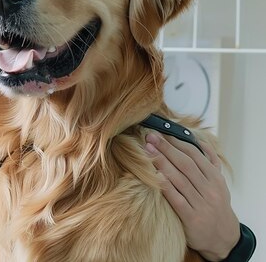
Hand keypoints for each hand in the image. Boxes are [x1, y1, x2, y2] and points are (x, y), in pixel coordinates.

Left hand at [144, 132, 239, 260]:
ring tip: (147, 150)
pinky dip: (166, 186)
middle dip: (166, 148)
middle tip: (150, 136)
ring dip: (162, 162)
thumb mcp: (219, 184)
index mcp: (215, 179)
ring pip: (180, 179)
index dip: (177, 142)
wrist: (223, 238)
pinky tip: (154, 175)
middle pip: (185, 164)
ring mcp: (201, 204)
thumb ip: (211, 162)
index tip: (161, 132)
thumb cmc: (216, 206)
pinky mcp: (192, 218)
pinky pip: (176, 198)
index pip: (195, 155)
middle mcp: (210, 190)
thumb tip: (199, 141)